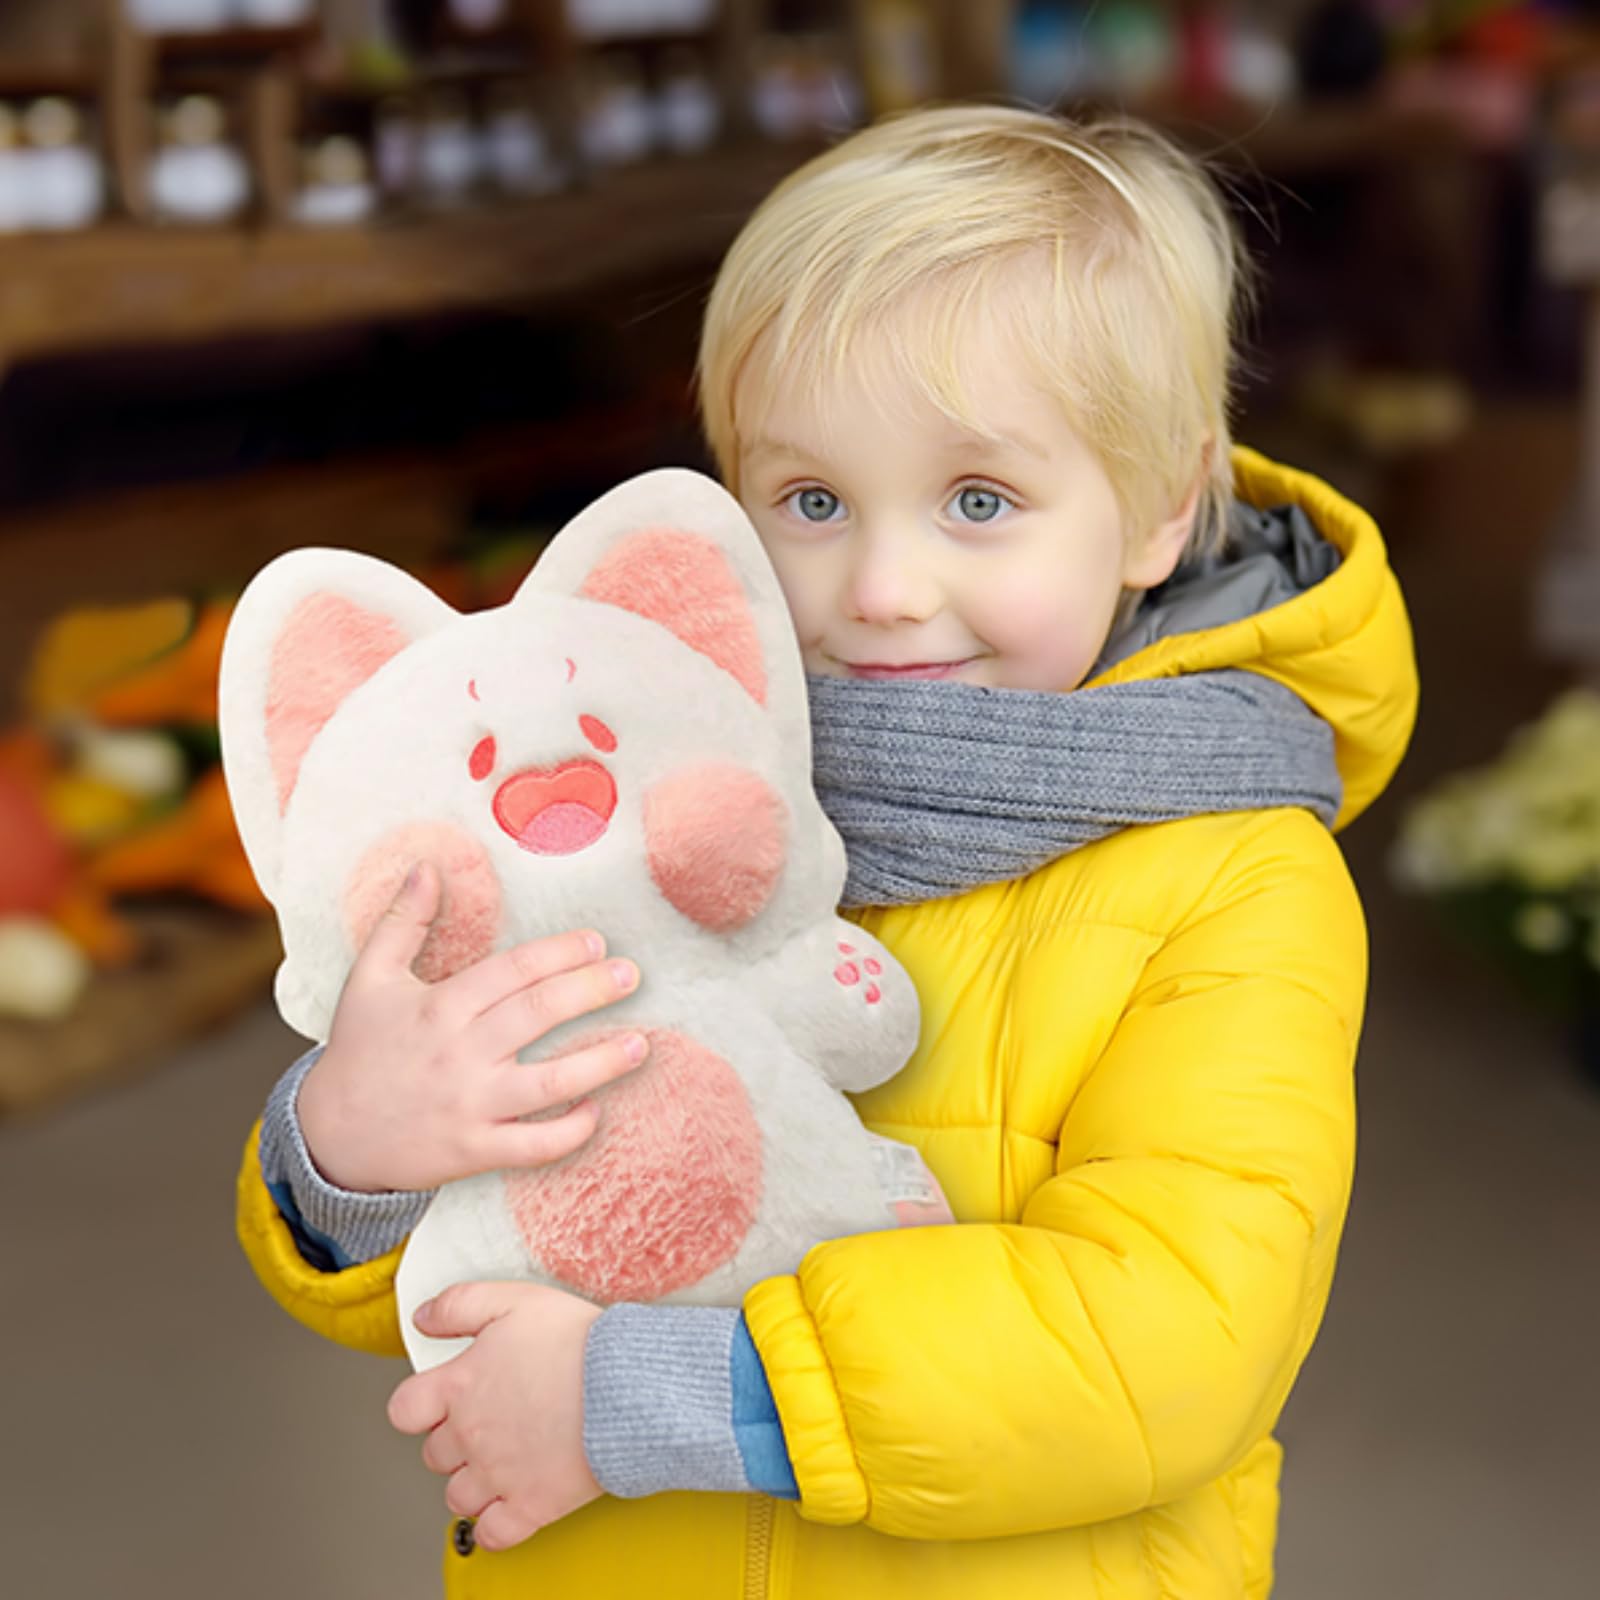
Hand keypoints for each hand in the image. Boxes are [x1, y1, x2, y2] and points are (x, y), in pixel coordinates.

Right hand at [298, 861, 646, 1192]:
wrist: (331, 1137)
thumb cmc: (360, 1050)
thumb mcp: (370, 979)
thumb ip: (402, 921)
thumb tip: (427, 866)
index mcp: (440, 1008)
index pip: (512, 971)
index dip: (558, 953)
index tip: (596, 941)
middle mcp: (459, 1053)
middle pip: (537, 1014)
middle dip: (590, 991)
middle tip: (631, 974)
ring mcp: (470, 1105)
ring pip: (549, 1083)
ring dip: (601, 1063)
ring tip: (641, 1043)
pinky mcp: (474, 1151)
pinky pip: (532, 1146)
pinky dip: (568, 1132)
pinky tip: (597, 1110)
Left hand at [388, 1281, 604, 1550]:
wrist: (627, 1383)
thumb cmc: (577, 1341)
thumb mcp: (514, 1300)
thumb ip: (459, 1305)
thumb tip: (422, 1318)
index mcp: (459, 1386)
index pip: (404, 1410)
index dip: (420, 1405)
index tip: (443, 1400)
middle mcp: (470, 1435)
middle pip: (435, 1454)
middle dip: (456, 1440)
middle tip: (491, 1421)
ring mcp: (498, 1476)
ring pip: (458, 1497)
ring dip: (473, 1482)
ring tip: (505, 1459)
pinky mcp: (530, 1505)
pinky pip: (492, 1533)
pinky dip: (496, 1523)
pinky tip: (513, 1500)